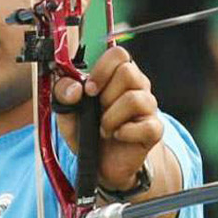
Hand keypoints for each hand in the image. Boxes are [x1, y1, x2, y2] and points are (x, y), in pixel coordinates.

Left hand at [54, 46, 162, 189]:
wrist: (100, 164)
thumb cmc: (87, 131)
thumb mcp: (67, 112)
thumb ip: (63, 94)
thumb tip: (74, 88)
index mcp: (117, 75)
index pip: (119, 54)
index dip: (102, 68)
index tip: (89, 89)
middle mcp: (137, 86)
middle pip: (128, 72)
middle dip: (105, 94)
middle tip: (97, 110)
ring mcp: (148, 107)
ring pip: (134, 98)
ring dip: (111, 117)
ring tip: (104, 128)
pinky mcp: (154, 129)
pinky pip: (147, 125)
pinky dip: (125, 132)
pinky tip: (117, 136)